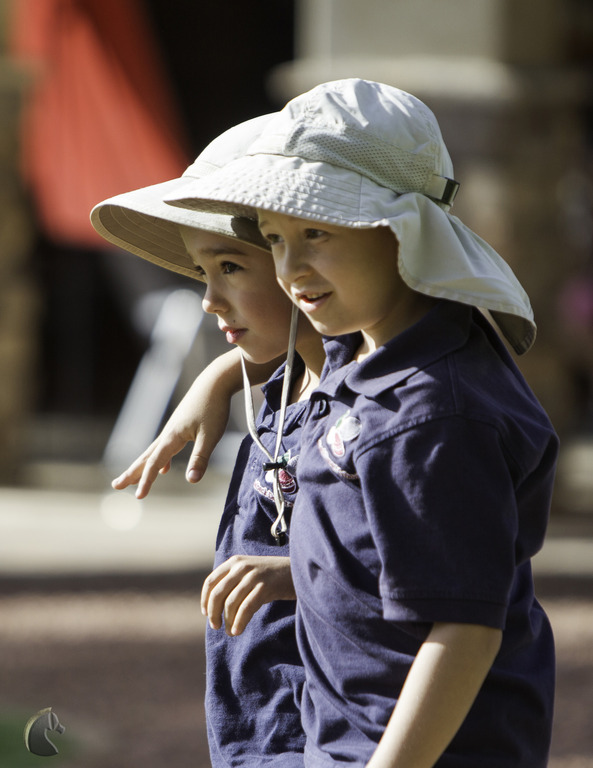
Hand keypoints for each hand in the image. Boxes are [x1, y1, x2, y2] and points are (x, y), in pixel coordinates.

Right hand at [111, 350, 243, 497]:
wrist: (215, 382)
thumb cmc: (214, 407)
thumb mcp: (210, 435)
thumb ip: (200, 458)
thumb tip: (191, 481)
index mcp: (172, 437)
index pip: (153, 463)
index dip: (145, 481)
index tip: (138, 498)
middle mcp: (168, 433)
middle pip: (145, 457)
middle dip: (131, 473)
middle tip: (116, 485)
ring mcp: (173, 429)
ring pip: (153, 452)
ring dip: (142, 467)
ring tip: (132, 479)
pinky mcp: (180, 426)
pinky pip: (165, 448)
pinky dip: (160, 460)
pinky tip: (164, 469)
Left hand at [201, 555, 295, 635]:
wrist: (297, 571)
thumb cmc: (270, 576)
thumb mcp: (249, 572)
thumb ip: (233, 581)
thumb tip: (214, 606)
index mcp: (234, 562)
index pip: (211, 581)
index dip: (205, 599)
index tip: (205, 613)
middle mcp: (241, 566)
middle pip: (218, 594)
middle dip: (214, 613)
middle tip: (216, 626)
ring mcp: (253, 576)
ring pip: (231, 603)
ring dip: (228, 621)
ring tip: (230, 632)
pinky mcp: (264, 587)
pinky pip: (246, 608)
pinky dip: (239, 622)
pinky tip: (237, 630)